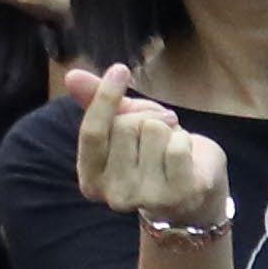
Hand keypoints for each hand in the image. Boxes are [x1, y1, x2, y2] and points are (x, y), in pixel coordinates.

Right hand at [64, 61, 229, 227]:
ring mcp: (145, 199)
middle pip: (125, 126)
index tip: (119, 69)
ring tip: (171, 147)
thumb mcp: (123, 122)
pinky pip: (177, 145)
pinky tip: (186, 158)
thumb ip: (96, 102)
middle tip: (159, 130)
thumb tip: (71, 76)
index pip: (91, 132)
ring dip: (168, 129)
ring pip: (153, 130)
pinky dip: (185, 140)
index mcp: (92, 181)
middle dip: (146, 117)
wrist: (196, 187)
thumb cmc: (153, 151)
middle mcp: (114, 196)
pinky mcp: (177, 195)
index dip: (105, 98)